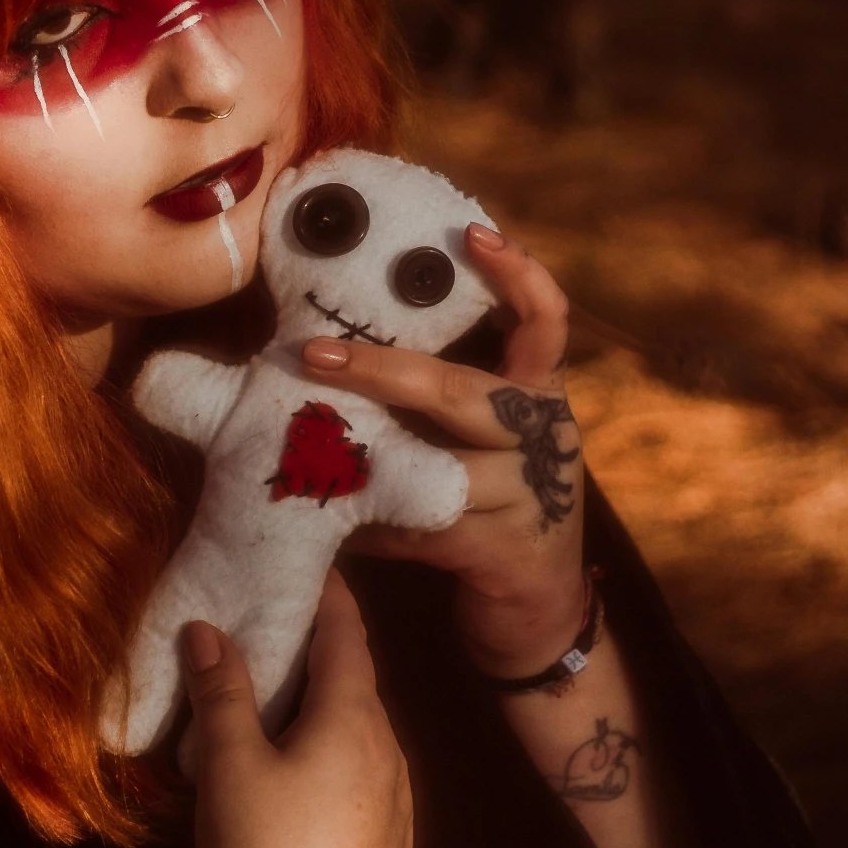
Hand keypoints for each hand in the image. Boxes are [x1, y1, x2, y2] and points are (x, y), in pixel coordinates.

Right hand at [185, 571, 412, 847]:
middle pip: (360, 690)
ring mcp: (401, 817)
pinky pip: (367, 790)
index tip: (308, 567)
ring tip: (279, 712)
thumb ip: (221, 690)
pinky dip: (337, 766)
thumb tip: (207, 625)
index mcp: (358, 724)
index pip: (349, 637)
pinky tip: (302, 788)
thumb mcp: (228, 764)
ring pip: (365, 743)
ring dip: (328, 717)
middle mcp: (393, 761)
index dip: (328, 597)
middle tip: (275, 637)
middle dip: (321, 660)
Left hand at [301, 224, 588, 679]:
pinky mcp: (507, 552)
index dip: (517, 275)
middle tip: (313, 354)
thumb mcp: (477, 443)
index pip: (545, 322)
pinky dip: (374, 528)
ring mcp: (532, 495)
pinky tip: (337, 529)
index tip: (471, 234)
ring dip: (362, 463)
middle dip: (381, 370)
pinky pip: (422, 528)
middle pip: (463, 392)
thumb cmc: (490, 506)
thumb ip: (431, 402)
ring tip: (302, 450)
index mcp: (536, 395)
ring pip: (436, 467)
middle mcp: (544, 435)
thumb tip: (324, 355)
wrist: (538, 614)